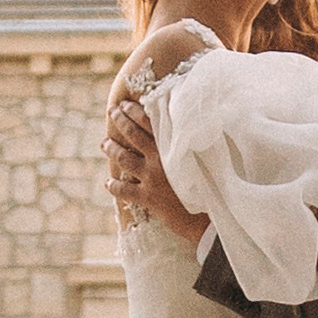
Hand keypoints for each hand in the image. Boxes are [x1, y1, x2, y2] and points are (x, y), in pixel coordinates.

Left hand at [103, 100, 206, 245]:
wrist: (212, 214)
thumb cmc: (212, 181)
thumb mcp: (204, 155)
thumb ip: (190, 140)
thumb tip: (185, 123)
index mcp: (173, 144)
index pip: (148, 120)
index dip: (133, 110)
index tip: (124, 103)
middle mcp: (159, 158)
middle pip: (132, 134)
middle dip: (119, 121)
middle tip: (112, 113)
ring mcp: (152, 178)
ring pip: (123, 158)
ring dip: (111, 148)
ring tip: (105, 142)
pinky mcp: (148, 197)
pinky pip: (123, 190)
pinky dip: (113, 185)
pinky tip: (108, 182)